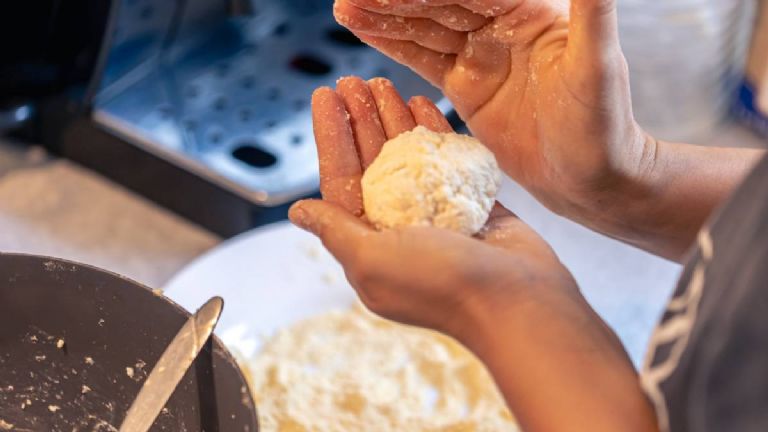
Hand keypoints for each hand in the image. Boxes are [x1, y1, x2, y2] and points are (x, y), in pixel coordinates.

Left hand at [292, 78, 658, 430]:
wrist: (517, 300)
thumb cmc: (440, 285)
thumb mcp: (372, 259)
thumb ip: (335, 229)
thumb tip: (298, 211)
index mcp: (368, 242)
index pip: (340, 180)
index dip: (330, 136)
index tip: (324, 95)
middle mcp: (398, 228)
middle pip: (372, 162)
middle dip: (361, 120)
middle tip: (353, 81)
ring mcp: (435, 215)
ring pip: (408, 157)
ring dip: (394, 120)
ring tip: (383, 83)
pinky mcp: (470, 205)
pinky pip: (446, 160)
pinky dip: (434, 132)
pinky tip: (421, 102)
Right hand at [333, 0, 651, 222]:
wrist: (593, 177)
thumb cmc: (604, 126)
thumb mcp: (598, 66)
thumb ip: (594, 11)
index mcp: (530, 11)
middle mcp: (503, 25)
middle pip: (440, 3)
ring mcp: (482, 55)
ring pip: (426, 28)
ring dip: (386, 17)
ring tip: (346, 7)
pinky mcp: (468, 85)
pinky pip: (425, 59)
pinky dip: (394, 45)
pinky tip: (365, 31)